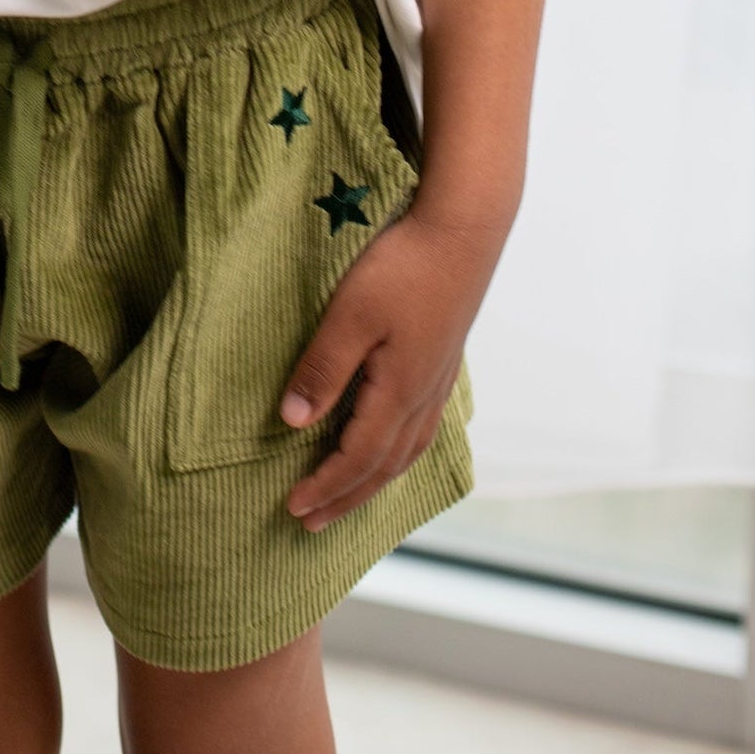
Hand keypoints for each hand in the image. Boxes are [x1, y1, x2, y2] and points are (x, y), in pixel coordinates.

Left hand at [280, 209, 503, 530]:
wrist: (462, 231)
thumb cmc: (401, 267)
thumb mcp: (349, 316)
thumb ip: (323, 369)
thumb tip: (292, 423)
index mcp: (400, 392)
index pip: (357, 457)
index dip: (325, 486)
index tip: (293, 508)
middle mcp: (424, 396)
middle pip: (384, 466)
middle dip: (346, 497)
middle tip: (311, 522)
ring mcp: (439, 380)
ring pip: (407, 450)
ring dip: (374, 480)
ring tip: (348, 497)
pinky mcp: (443, 361)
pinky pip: (421, 428)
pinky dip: (399, 452)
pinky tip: (391, 445)